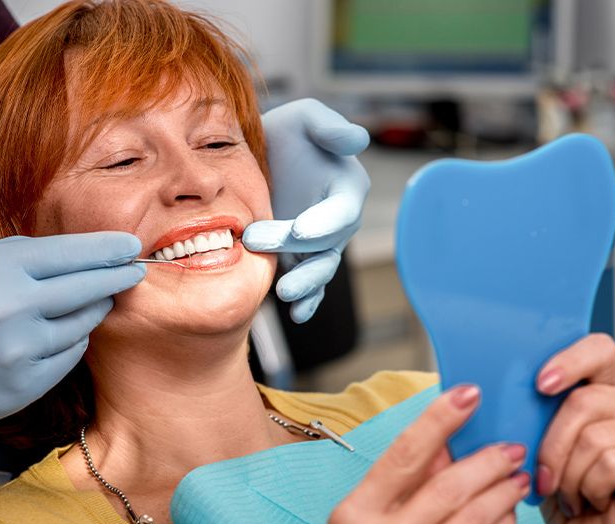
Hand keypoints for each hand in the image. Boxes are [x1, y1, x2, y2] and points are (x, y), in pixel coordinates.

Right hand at [0, 232, 144, 458]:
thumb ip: (12, 259)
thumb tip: (68, 256)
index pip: (69, 252)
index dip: (106, 248)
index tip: (129, 245)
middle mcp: (11, 306)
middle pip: (88, 285)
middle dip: (118, 275)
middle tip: (135, 269)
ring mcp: (21, 349)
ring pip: (84, 322)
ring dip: (94, 309)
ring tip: (96, 301)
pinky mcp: (26, 384)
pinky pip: (70, 354)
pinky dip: (72, 341)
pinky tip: (65, 334)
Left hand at [242, 98, 369, 322]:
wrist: (257, 157)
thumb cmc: (287, 133)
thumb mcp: (305, 117)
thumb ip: (329, 127)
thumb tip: (358, 139)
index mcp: (346, 187)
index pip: (342, 211)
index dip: (325, 222)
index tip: (301, 230)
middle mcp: (338, 221)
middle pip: (326, 244)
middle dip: (298, 250)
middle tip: (257, 242)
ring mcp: (320, 244)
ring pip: (320, 270)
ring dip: (306, 284)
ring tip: (285, 294)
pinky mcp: (300, 259)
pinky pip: (310, 284)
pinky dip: (307, 302)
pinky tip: (296, 314)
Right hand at [328, 385, 529, 523]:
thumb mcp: (364, 522)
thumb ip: (401, 481)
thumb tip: (447, 439)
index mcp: (355, 514)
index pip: (404, 454)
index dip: (439, 419)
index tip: (468, 394)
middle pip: (449, 485)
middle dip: (488, 460)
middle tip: (510, 446)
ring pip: (476, 515)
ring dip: (504, 489)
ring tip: (516, 475)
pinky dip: (504, 523)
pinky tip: (508, 511)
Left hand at [535, 334, 614, 523]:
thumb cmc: (560, 494)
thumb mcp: (536, 445)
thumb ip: (532, 413)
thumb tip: (497, 391)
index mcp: (604, 390)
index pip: (598, 349)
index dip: (569, 361)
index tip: (541, 384)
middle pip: (583, 400)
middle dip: (551, 445)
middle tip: (545, 477)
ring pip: (593, 437)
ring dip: (569, 475)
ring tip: (572, 494)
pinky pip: (610, 464)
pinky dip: (589, 489)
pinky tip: (593, 502)